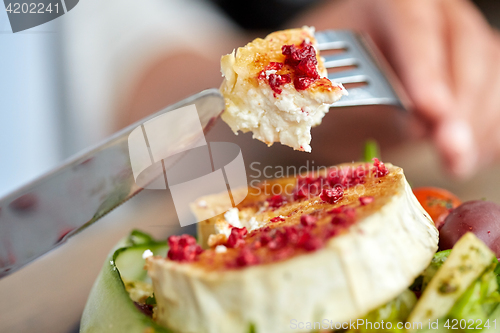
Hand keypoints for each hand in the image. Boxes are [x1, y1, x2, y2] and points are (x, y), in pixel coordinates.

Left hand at [293, 0, 499, 176]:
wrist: (350, 87)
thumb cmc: (336, 85)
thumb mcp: (335, 93)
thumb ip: (371, 102)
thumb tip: (418, 122)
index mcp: (386, 6)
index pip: (413, 24)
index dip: (425, 68)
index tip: (429, 110)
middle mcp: (431, 16)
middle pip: (463, 46)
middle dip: (458, 104)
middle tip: (450, 147)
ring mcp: (459, 38)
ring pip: (488, 70)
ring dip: (476, 121)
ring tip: (455, 161)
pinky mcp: (478, 66)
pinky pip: (496, 94)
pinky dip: (485, 129)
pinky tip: (465, 154)